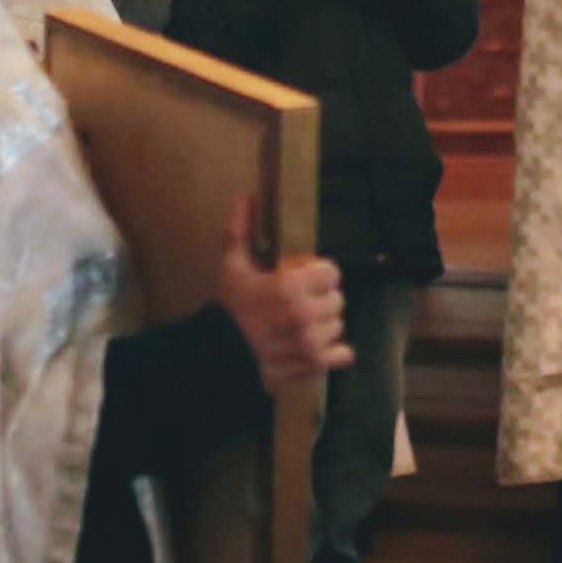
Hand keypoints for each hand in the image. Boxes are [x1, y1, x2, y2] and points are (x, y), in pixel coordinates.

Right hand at [213, 195, 349, 389]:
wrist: (218, 355)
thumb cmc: (228, 310)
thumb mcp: (232, 268)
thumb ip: (241, 232)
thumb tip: (245, 199)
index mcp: (292, 285)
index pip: (332, 272)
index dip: (320, 275)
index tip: (306, 279)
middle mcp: (307, 312)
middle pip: (337, 299)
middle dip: (321, 299)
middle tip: (302, 303)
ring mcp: (313, 340)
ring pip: (338, 325)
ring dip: (324, 324)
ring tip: (303, 325)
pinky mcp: (314, 363)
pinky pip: (343, 354)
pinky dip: (334, 351)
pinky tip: (316, 345)